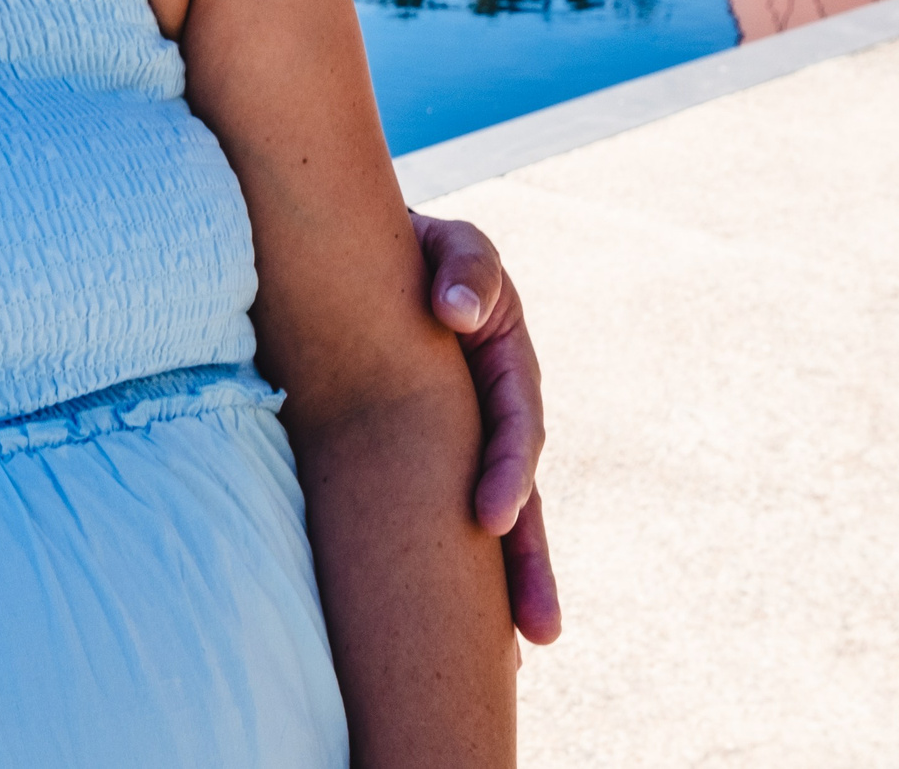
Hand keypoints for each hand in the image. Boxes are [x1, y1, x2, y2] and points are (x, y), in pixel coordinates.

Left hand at [413, 212, 561, 644]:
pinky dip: (453, 569)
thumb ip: (465, 268)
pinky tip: (454, 629)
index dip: (507, 473)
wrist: (360, 257)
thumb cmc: (412, 250)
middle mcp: (494, 413)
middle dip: (525, 564)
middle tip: (538, 630)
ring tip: (518, 652)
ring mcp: (464, 439)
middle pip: (521, 496)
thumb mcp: (451, 247)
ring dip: (503, 583)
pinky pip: (436, 515)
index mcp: (505, 363)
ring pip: (492, 520)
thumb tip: (454, 311)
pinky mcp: (424, 459)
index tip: (487, 518)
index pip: (516, 427)